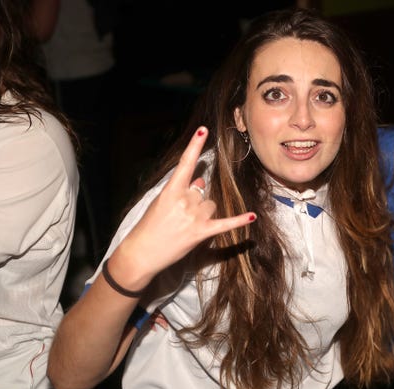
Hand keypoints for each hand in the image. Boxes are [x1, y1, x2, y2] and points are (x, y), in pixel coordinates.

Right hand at [112, 126, 255, 286]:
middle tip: (178, 217)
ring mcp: (194, 217)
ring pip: (211, 206)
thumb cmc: (149, 227)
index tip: (203, 130)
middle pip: (202, 192)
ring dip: (203, 214)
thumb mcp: (161, 203)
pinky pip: (225, 224)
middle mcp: (184, 200)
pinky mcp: (202, 232)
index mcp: (170, 190)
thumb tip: (201, 182)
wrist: (142, 252)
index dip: (195, 146)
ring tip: (186, 226)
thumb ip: (182, 190)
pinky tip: (252, 216)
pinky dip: (239, 221)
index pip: (185, 164)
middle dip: (194, 201)